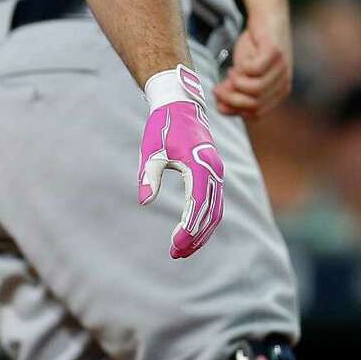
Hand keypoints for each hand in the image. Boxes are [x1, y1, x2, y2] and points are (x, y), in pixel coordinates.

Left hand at [139, 65, 224, 258]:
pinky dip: (205, 221)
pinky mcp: (213, 174)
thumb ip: (148, 175)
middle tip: (175, 254)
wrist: (180, 106)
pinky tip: (191, 233)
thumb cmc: (162, 127)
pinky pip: (214, 203)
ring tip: (183, 250)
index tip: (175, 245)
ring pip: (215, 211)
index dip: (188, 228)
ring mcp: (216, 173)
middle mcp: (213, 171)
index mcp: (199, 165)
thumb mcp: (151, 150)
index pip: (197, 205)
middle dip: (195, 237)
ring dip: (201, 232)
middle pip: (210, 213)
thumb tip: (144, 201)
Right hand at [213, 0, 291, 120]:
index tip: (219, 96)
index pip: (255, 114)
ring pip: (255, 90)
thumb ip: (234, 90)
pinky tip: (239, 62)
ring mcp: (282, 69)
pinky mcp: (275, 53)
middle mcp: (284, 84)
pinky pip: (254, 70)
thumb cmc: (254, 46)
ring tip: (229, 72)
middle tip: (217, 88)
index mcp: (278, 93)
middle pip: (254, 105)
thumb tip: (221, 107)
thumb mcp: (241, 72)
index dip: (233, 109)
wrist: (266, 15)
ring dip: (236, 83)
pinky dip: (241, 68)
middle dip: (230, 98)